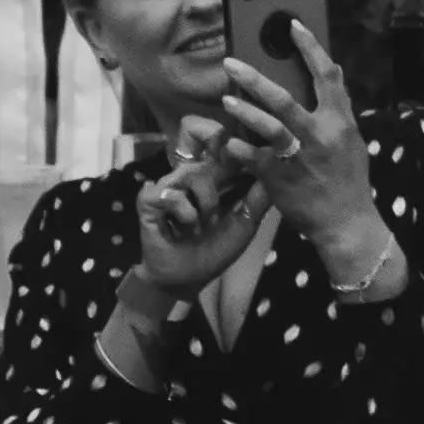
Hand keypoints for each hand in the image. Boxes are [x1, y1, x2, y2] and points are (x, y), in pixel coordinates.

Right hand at [129, 140, 269, 302]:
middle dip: (222, 164)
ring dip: (207, 201)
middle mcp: (191, 176)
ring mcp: (169, 186)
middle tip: (229, 197)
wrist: (187, 279)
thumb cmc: (215, 250)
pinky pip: (169, 193)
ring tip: (206, 223)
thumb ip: (258, 199)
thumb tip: (274, 169)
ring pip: (192, 172)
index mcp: (215, 178)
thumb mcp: (245, 224)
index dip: (234, 145)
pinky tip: (187, 226)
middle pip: (203, 146)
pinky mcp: (149, 201)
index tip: (250, 153)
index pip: (221, 146)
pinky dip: (184, 211)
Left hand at [219, 24, 389, 280]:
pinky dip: (237, 147)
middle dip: (254, 79)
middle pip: (284, 99)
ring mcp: (297, 157)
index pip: (327, 76)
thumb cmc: (349, 181)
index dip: (310, 47)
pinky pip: (251, 155)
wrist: (345, 223)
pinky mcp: (278, 177)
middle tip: (232, 64)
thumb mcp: (352, 140)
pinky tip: (228, 142)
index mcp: (340, 122)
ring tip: (227, 99)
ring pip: (266, 125)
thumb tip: (334, 72)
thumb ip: (340, 108)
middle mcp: (319, 136)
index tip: (293, 26)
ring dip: (243, 110)